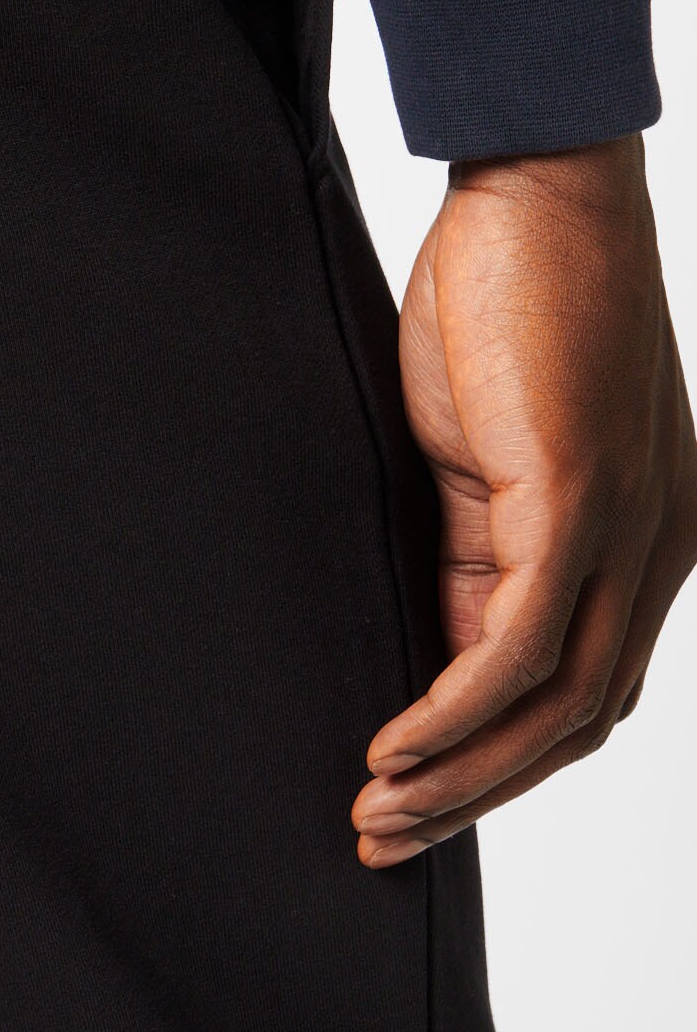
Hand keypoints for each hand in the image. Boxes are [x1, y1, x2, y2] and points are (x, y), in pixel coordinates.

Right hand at [351, 134, 696, 866]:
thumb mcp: (488, 456)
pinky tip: (395, 745)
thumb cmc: (509, 302)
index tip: (412, 801)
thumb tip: (438, 644)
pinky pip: (521, 647)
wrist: (540, 191)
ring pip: (556, 708)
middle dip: (477, 798)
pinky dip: (456, 713)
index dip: (498, 764)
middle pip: (577, 724)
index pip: (579, 691)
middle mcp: (654, 551)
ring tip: (377, 813)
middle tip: (382, 840)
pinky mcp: (579, 501)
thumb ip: (477, 550)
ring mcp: (627, 531)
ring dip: (460, 777)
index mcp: (640, 540)